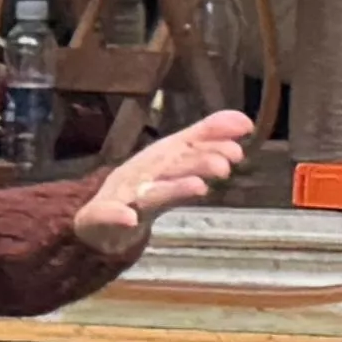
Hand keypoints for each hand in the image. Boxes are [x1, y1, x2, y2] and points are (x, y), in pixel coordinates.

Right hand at [71, 108, 259, 262]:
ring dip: (173, 188)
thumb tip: (245, 122)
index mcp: (162, 158)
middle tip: (225, 166)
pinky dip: (117, 216)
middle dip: (198, 163)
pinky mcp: (103, 215)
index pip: (190, 145)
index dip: (214, 139)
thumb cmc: (141, 185)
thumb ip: (206, 140)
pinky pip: (109, 215)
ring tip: (197, 187)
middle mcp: (145, 172)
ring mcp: (125, 194)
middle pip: (175, 166)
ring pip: (152, 191)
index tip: (241, 137)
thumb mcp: (174, 160)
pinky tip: (129, 219)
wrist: (95, 217)